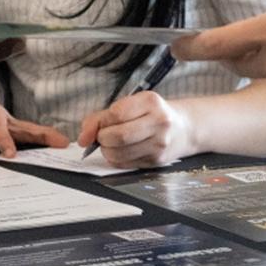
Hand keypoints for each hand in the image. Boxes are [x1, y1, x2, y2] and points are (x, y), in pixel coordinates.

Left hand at [77, 91, 192, 167]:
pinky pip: (125, 164)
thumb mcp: (132, 104)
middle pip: (117, 136)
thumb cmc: (151, 114)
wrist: (183, 128)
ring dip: (107, 151)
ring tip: (111, 144)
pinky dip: (116, 159)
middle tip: (103, 136)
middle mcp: (159, 122)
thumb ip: (102, 117)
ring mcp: (159, 144)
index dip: (100, 123)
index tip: (96, 126)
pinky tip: (122, 151)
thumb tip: (82, 138)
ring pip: (119, 153)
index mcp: (150, 102)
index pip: (116, 114)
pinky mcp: (157, 161)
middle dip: (102, 139)